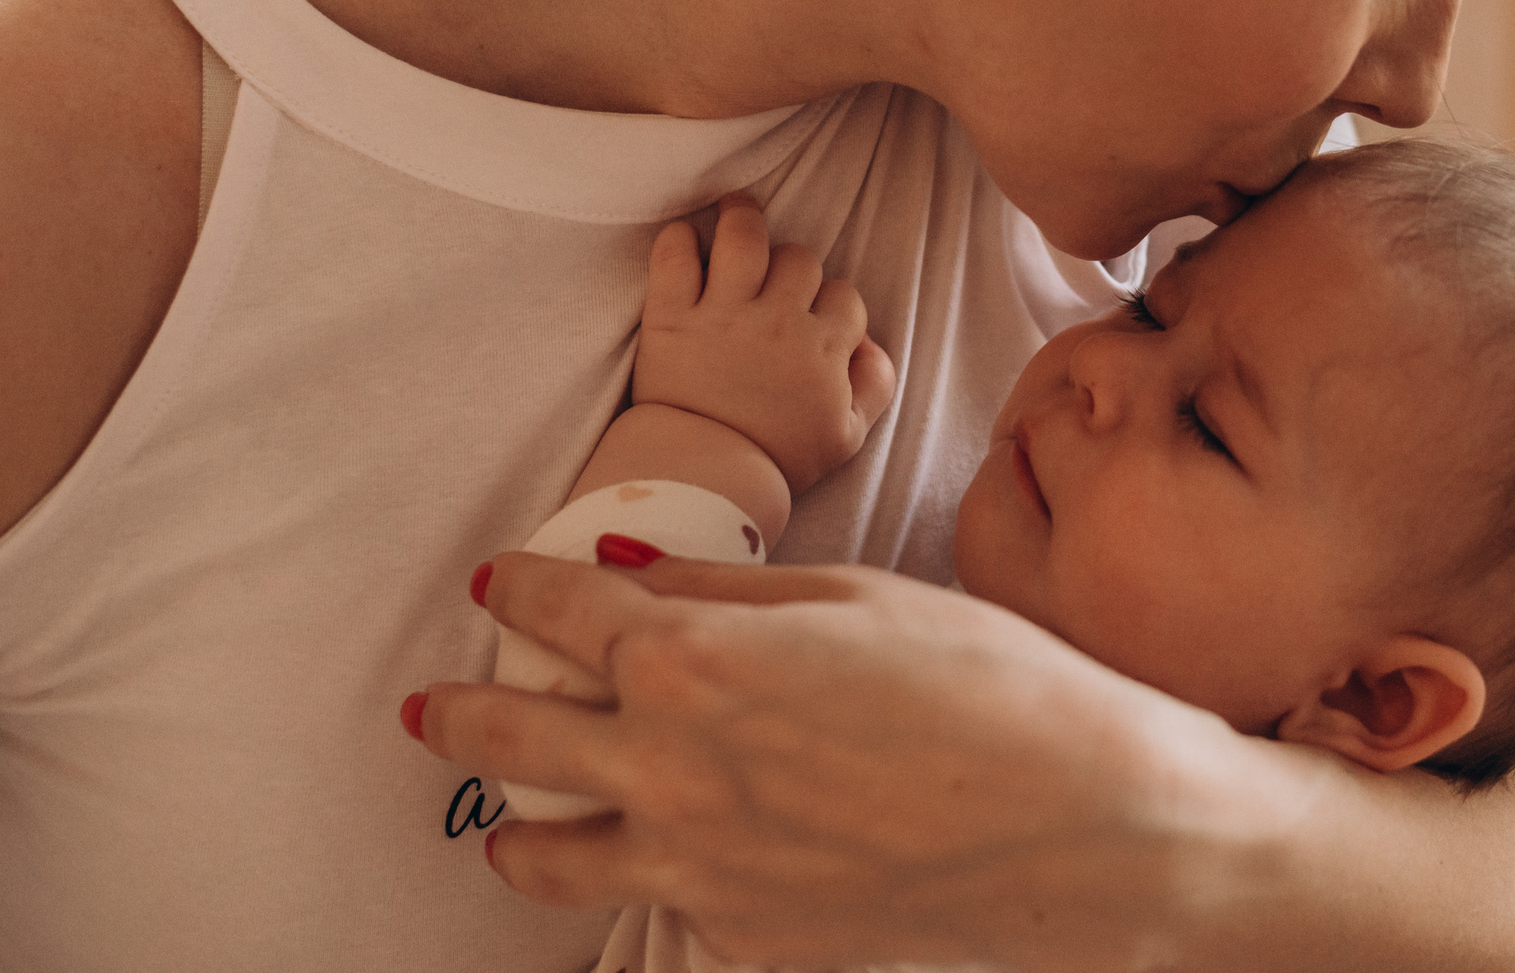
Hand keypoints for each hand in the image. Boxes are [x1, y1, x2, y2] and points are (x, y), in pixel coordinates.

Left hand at [414, 551, 1285, 969]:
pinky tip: (663, 862)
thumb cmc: (992, 688)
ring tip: (502, 823)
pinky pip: (657, 904)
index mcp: (694, 657)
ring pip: (548, 855)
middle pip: (514, 736)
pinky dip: (640, 879)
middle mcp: (668, 767)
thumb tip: (627, 577)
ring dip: (514, 828)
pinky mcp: (740, 937)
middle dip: (464, 711)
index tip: (497, 582)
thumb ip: (727, 591)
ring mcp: (696, 867)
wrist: (1080, 828)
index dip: (517, 587)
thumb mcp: (859, 598)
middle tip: (433, 706)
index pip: (559, 610)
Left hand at [633, 194, 895, 492]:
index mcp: (823, 348)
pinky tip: (684, 242)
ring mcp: (723, 314)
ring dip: (742, 216)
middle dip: (791, 266)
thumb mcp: (847, 436)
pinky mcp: (670, 317)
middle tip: (771, 277)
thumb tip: (869, 344)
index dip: (830, 302)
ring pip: (745, 234)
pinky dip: (679, 239)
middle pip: (800, 259)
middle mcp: (779, 321)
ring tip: (734, 209)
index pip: (844, 296)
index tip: (811, 315)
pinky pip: (676, 254)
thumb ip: (875, 385)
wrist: (701, 483)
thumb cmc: (775, 462)